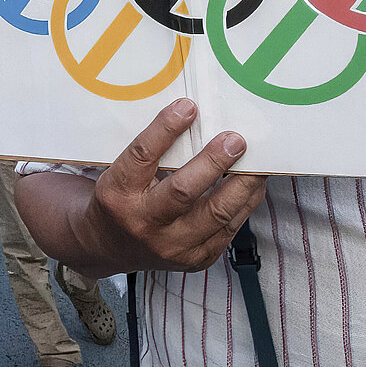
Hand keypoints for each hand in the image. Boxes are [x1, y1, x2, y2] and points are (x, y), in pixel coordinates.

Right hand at [84, 99, 266, 271]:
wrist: (110, 245)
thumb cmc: (121, 198)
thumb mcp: (121, 172)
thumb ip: (152, 151)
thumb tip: (195, 117)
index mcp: (118, 193)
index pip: (142, 156)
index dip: (165, 129)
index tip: (188, 108)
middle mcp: (142, 222)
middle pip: (182, 191)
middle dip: (213, 162)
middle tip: (234, 140)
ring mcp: (170, 246)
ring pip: (215, 214)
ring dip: (241, 185)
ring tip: (255, 164)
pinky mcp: (194, 259)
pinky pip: (227, 230)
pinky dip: (244, 205)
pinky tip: (251, 186)